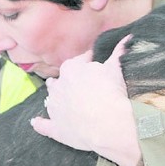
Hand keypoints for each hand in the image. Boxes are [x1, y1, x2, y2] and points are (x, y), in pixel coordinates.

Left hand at [31, 36, 140, 165]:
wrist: (109, 124)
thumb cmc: (112, 92)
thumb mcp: (116, 68)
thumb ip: (119, 52)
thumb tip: (127, 37)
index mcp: (71, 68)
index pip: (80, 60)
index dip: (89, 63)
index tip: (97, 66)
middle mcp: (58, 86)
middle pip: (62, 80)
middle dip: (70, 81)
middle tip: (84, 86)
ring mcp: (55, 108)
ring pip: (51, 99)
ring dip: (55, 98)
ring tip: (64, 101)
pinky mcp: (55, 128)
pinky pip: (43, 125)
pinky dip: (40, 123)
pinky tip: (36, 122)